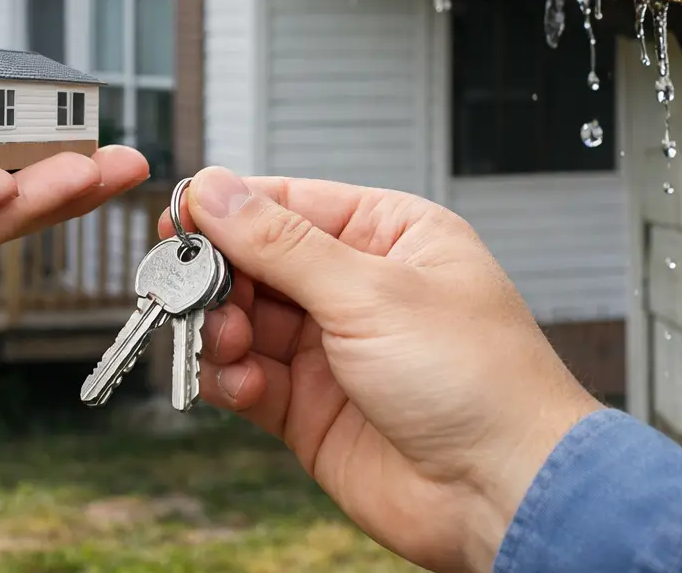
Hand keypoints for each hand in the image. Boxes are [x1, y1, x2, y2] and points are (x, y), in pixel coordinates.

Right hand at [159, 167, 599, 572]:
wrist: (503, 490)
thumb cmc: (478, 380)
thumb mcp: (372, 292)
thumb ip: (283, 244)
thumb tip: (220, 192)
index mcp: (390, 235)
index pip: (291, 202)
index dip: (230, 208)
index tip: (178, 218)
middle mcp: (359, 288)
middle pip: (258, 261)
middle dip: (218, 274)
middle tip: (185, 289)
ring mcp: (333, 350)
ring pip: (245, 321)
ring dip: (222, 328)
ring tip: (228, 341)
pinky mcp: (312, 408)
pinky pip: (248, 380)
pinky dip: (231, 379)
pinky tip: (240, 384)